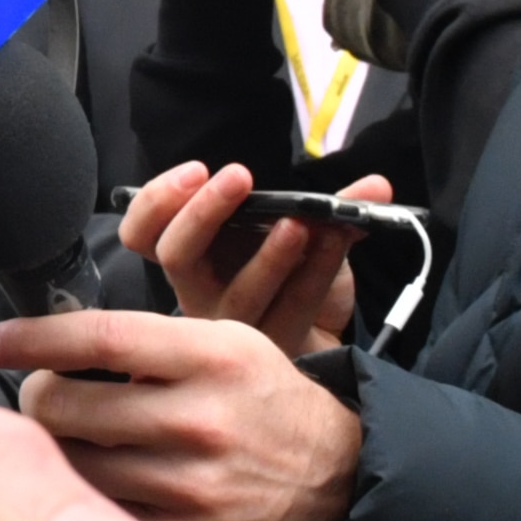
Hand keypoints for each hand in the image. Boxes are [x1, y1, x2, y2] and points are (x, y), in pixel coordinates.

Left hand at [0, 306, 360, 520]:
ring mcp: (193, 490)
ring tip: (79, 448)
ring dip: (55, 457)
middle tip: (49, 403)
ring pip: (68, 469)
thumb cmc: (265, 411)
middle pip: (62, 406)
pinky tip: (97, 499)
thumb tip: (46, 346)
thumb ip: (146, 345)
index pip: (97, 339)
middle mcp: (202, 421)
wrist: (343, 493)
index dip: (30, 338)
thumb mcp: (227, 349)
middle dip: (38, 401)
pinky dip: (83, 509)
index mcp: (213, 357)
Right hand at [120, 161, 382, 359]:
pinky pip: (293, 306)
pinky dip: (318, 268)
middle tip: (238, 176)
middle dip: (203, 213)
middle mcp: (200, 292)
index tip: (195, 171)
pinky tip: (338, 239)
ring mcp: (233, 329)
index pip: (142, 232)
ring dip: (270, 252)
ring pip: (239, 293)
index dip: (156, 202)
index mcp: (190, 256)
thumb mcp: (298, 231)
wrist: (320, 336)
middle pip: (175, 256)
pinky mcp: (274, 349)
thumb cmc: (292, 278)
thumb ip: (329, 205)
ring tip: (300, 220)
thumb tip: (378, 184)